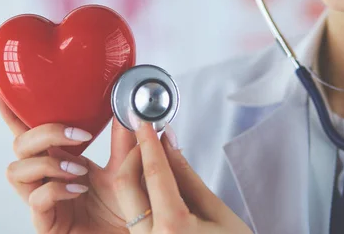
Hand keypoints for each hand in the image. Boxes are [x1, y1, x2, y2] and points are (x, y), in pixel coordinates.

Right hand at [0, 85, 132, 233]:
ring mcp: (41, 199)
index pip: (29, 131)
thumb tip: (128, 112)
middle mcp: (45, 177)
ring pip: (17, 170)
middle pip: (19, 144)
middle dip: (45, 133)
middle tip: (79, 136)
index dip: (10, 112)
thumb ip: (123, 143)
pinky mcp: (44, 222)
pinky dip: (56, 189)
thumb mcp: (125, 169)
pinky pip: (36, 199)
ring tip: (78, 170)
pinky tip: (77, 189)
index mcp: (58, 159)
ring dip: (48, 163)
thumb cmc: (121, 209)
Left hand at [113, 120, 252, 233]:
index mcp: (172, 228)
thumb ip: (188, 176)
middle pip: (125, 184)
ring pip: (126, 201)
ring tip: (154, 156)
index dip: (148, 141)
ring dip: (135, 174)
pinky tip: (156, 184)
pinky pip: (134, 217)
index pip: (154, 172)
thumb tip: (170, 142)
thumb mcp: (218, 213)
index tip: (144, 120)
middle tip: (147, 137)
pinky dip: (141, 194)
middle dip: (134, 154)